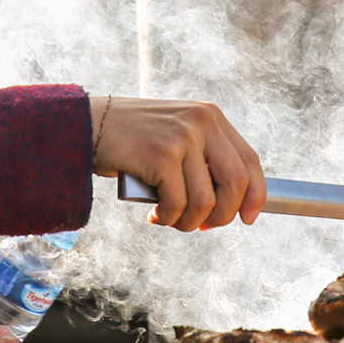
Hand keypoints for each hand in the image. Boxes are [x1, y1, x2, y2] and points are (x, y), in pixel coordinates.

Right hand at [90, 96, 265, 231]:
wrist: (89, 124)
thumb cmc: (133, 138)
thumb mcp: (177, 134)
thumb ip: (203, 157)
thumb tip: (230, 202)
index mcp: (211, 117)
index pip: (250, 160)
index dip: (255, 194)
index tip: (249, 217)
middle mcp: (202, 123)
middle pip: (235, 183)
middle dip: (222, 215)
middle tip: (201, 225)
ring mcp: (182, 137)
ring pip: (205, 201)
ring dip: (188, 222)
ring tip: (170, 220)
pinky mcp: (161, 155)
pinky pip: (177, 204)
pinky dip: (168, 218)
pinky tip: (154, 215)